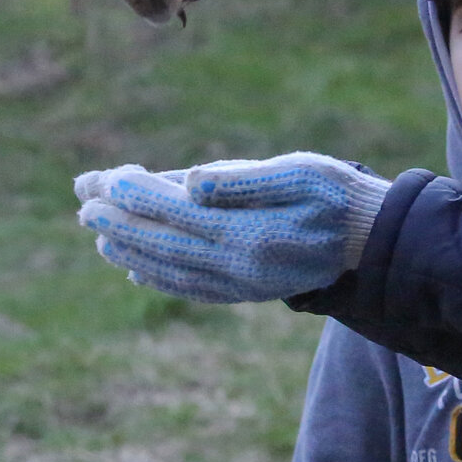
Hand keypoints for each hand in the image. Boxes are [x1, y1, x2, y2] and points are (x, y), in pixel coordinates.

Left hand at [75, 152, 390, 302]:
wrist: (377, 240)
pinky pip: (192, 287)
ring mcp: (242, 284)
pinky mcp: (249, 290)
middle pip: (165, 244)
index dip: (137, 195)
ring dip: (132, 249)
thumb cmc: (340, 194)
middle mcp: (240, 267)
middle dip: (122, 222)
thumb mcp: (301, 171)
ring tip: (100, 231)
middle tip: (84, 203)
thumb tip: (189, 182)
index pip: (177, 214)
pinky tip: (138, 269)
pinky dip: (160, 277)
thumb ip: (244, 179)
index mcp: (250, 234)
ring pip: (172, 268)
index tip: (105, 178)